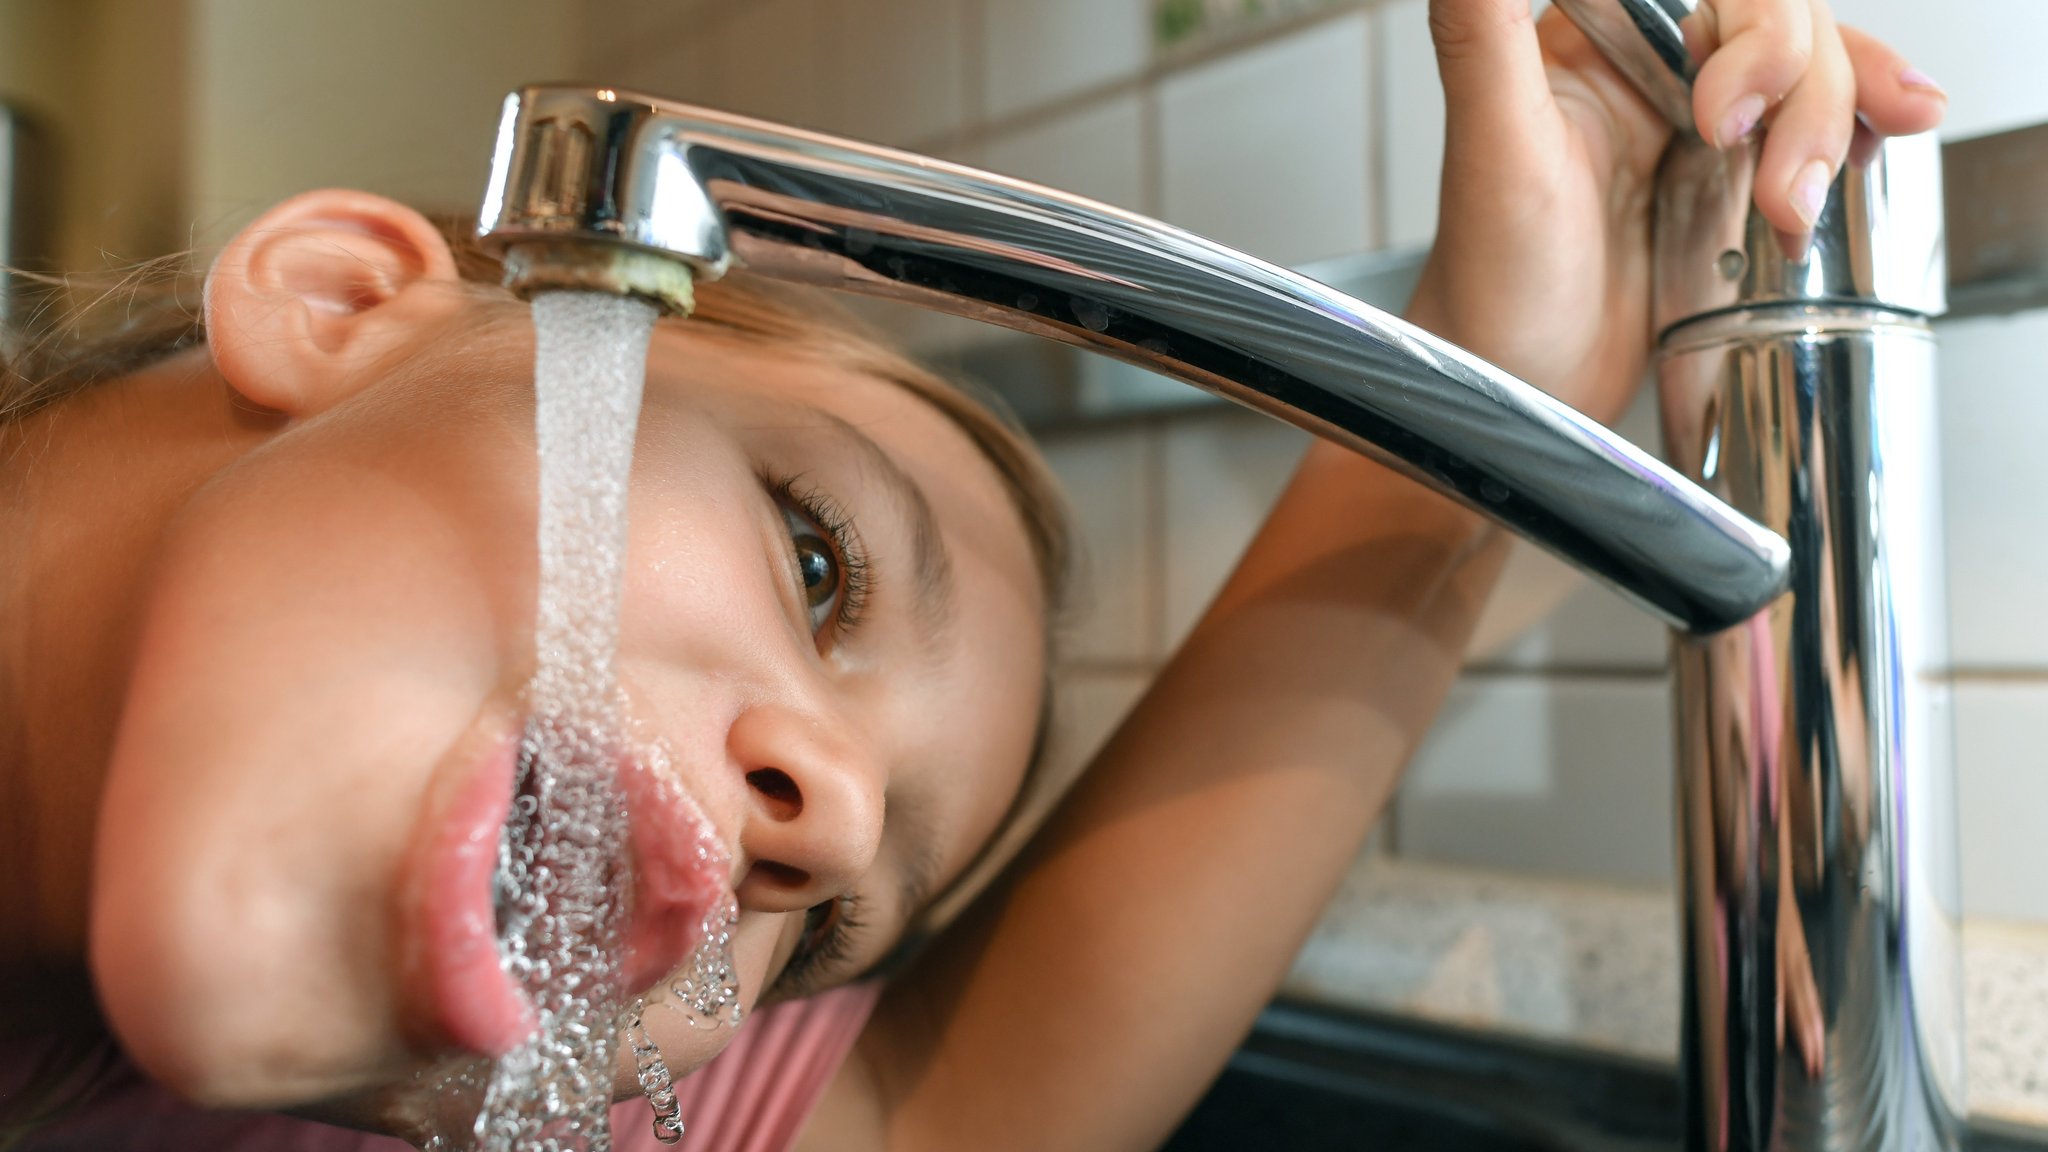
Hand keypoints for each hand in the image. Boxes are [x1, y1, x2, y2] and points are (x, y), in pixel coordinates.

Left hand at [1407, 0, 1946, 424]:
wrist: (1515, 393)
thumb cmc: (1485, 284)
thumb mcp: (1489, 150)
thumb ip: (1480, 34)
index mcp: (1592, 41)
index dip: (1757, 24)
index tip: (1733, 108)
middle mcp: (1647, 72)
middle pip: (1778, 22)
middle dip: (1804, 88)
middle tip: (1767, 179)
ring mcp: (1695, 128)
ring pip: (1810, 72)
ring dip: (1835, 121)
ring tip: (1797, 203)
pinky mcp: (1730, 185)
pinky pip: (1814, 130)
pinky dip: (1859, 132)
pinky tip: (1882, 143)